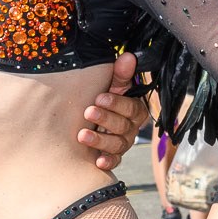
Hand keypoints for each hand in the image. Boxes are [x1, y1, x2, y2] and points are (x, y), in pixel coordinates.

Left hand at [79, 51, 144, 171]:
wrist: (92, 119)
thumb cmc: (105, 98)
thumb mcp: (112, 85)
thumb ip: (120, 74)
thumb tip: (128, 56)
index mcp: (135, 110)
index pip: (131, 108)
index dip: (116, 103)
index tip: (99, 97)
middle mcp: (131, 128)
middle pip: (122, 126)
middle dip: (105, 119)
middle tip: (88, 112)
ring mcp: (123, 143)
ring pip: (117, 144)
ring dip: (100, 140)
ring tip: (82, 135)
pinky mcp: (113, 156)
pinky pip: (114, 161)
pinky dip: (108, 162)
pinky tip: (98, 162)